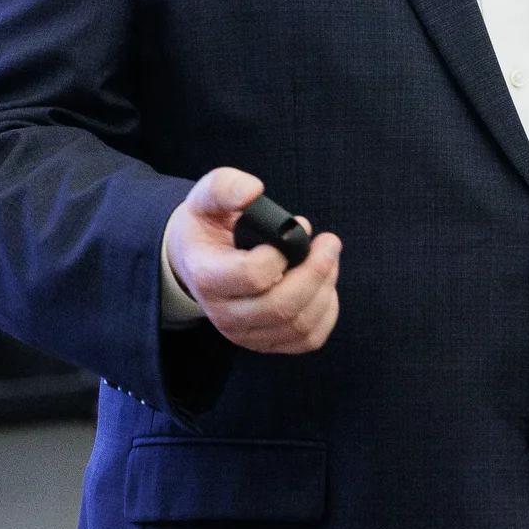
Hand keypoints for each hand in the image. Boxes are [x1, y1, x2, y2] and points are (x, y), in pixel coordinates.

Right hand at [165, 168, 340, 353]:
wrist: (198, 259)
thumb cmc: (207, 226)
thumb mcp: (205, 198)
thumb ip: (225, 186)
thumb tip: (253, 190)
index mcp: (207, 276)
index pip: (252, 275)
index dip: (281, 253)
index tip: (296, 227)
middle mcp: (223, 313)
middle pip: (281, 307)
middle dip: (317, 271)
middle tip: (329, 242)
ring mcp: (245, 333)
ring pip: (298, 325)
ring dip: (324, 289)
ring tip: (326, 259)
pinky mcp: (265, 341)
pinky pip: (307, 339)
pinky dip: (326, 312)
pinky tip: (323, 285)